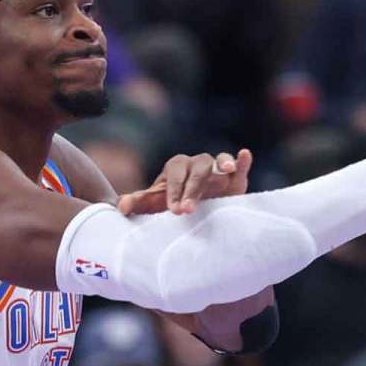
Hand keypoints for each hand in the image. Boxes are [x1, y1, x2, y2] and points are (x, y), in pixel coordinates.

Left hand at [117, 149, 253, 215]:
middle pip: (196, 169)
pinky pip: (239, 165)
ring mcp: (216, 169)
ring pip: (217, 161)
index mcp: (176, 168)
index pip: (175, 173)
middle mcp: (196, 164)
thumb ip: (140, 203)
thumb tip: (121, 207)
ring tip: (226, 170)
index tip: (174, 209)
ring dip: (221, 164)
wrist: (196, 209)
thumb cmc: (174, 204)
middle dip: (192, 188)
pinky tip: (244, 156)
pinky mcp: (235, 178)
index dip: (174, 190)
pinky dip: (242, 160)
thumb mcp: (156, 205)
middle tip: (188, 210)